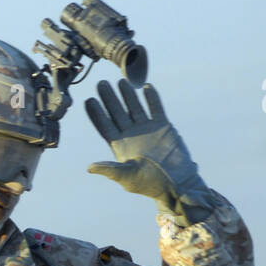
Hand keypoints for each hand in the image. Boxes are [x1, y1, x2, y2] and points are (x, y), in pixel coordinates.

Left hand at [84, 81, 211, 225]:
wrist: (176, 183)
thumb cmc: (150, 184)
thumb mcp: (127, 177)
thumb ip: (110, 169)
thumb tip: (89, 168)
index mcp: (119, 146)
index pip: (104, 126)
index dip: (96, 114)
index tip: (88, 100)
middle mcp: (131, 135)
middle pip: (117, 113)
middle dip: (109, 98)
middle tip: (100, 84)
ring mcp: (146, 129)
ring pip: (134, 107)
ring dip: (127, 95)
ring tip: (120, 81)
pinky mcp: (163, 127)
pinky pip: (155, 108)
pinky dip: (151, 98)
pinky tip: (145, 86)